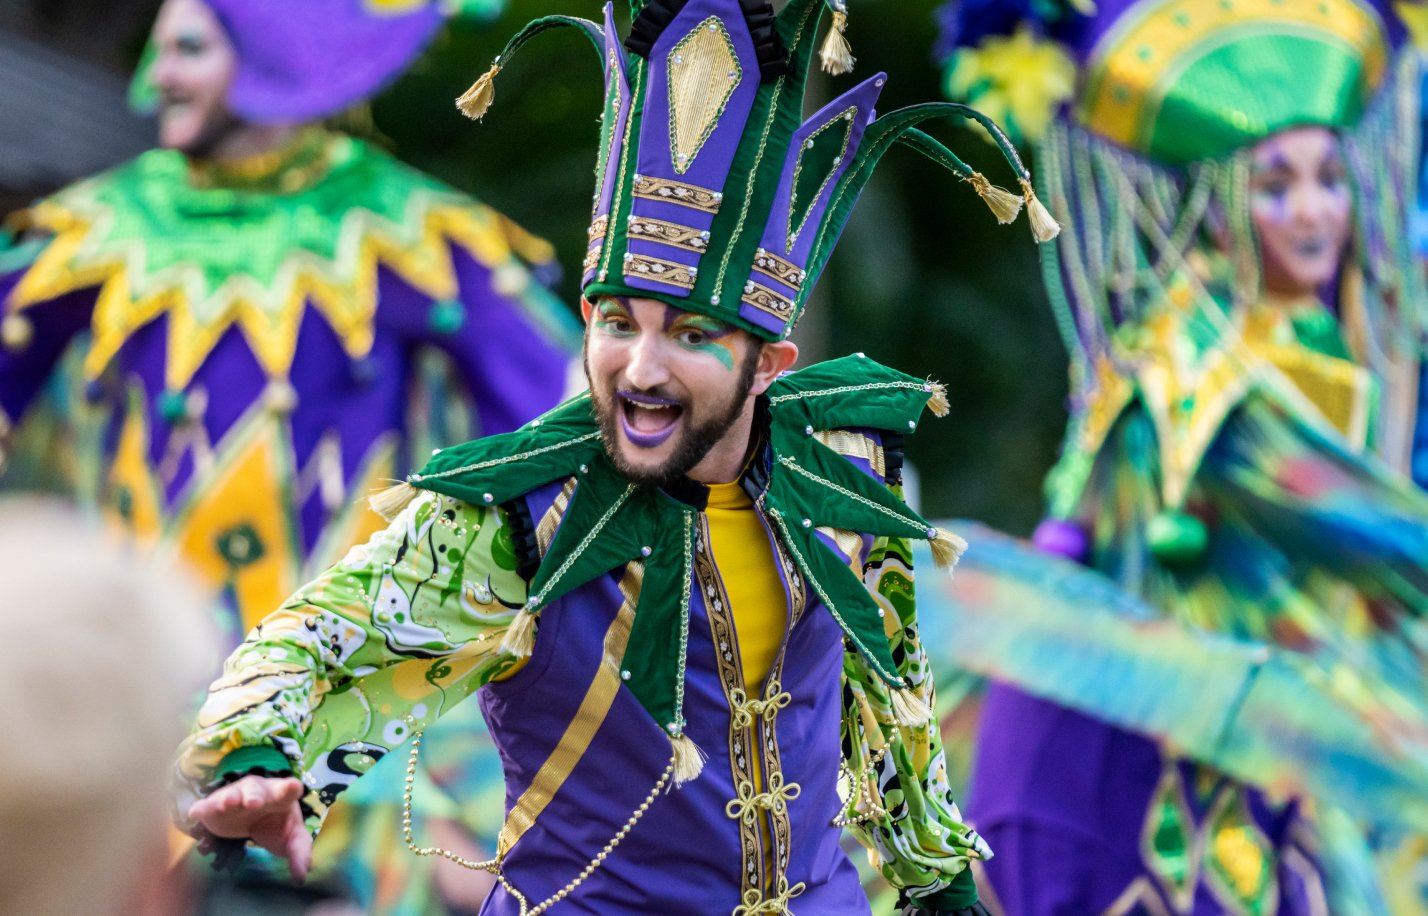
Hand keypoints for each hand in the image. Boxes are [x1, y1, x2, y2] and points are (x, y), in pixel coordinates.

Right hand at [186, 775, 312, 881]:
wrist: (253, 821)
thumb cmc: (277, 826)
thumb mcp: (292, 839)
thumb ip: (300, 854)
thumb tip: (301, 878)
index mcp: (281, 796)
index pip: (288, 789)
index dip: (290, 788)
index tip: (294, 787)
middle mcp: (258, 792)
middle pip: (257, 790)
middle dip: (255, 796)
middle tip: (254, 803)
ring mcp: (235, 797)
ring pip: (231, 794)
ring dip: (229, 798)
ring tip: (228, 803)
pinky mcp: (215, 808)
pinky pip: (207, 806)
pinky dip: (202, 808)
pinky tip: (195, 813)